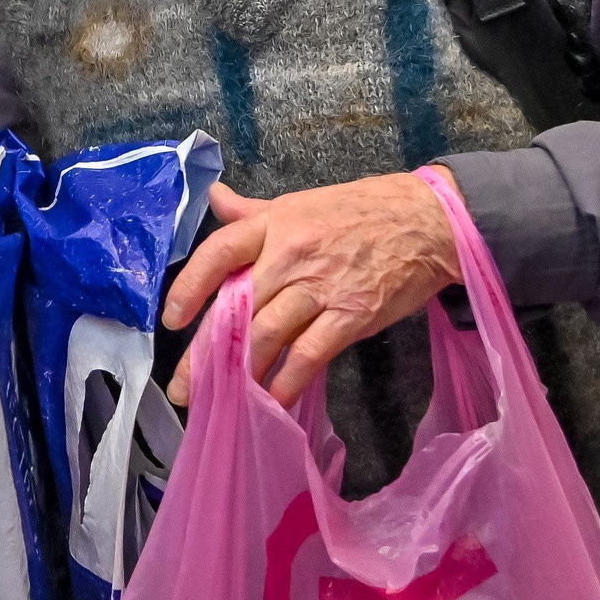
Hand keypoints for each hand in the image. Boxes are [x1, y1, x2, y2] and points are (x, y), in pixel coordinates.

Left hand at [162, 171, 461, 409]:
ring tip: (224, 398)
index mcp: (274, 224)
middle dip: (206, 351)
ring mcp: (320, 287)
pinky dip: (288, 381)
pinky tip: (273, 401)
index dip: (190, 286)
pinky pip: (310, 354)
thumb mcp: (301, 202)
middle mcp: (290, 255)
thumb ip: (253, 210)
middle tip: (184, 387)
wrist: (428, 221)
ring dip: (242, 371)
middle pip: (237, 306)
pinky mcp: (351, 315)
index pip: (219, 251)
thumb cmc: (362, 210)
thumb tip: (214, 198)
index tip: (172, 319)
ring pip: (267, 334)